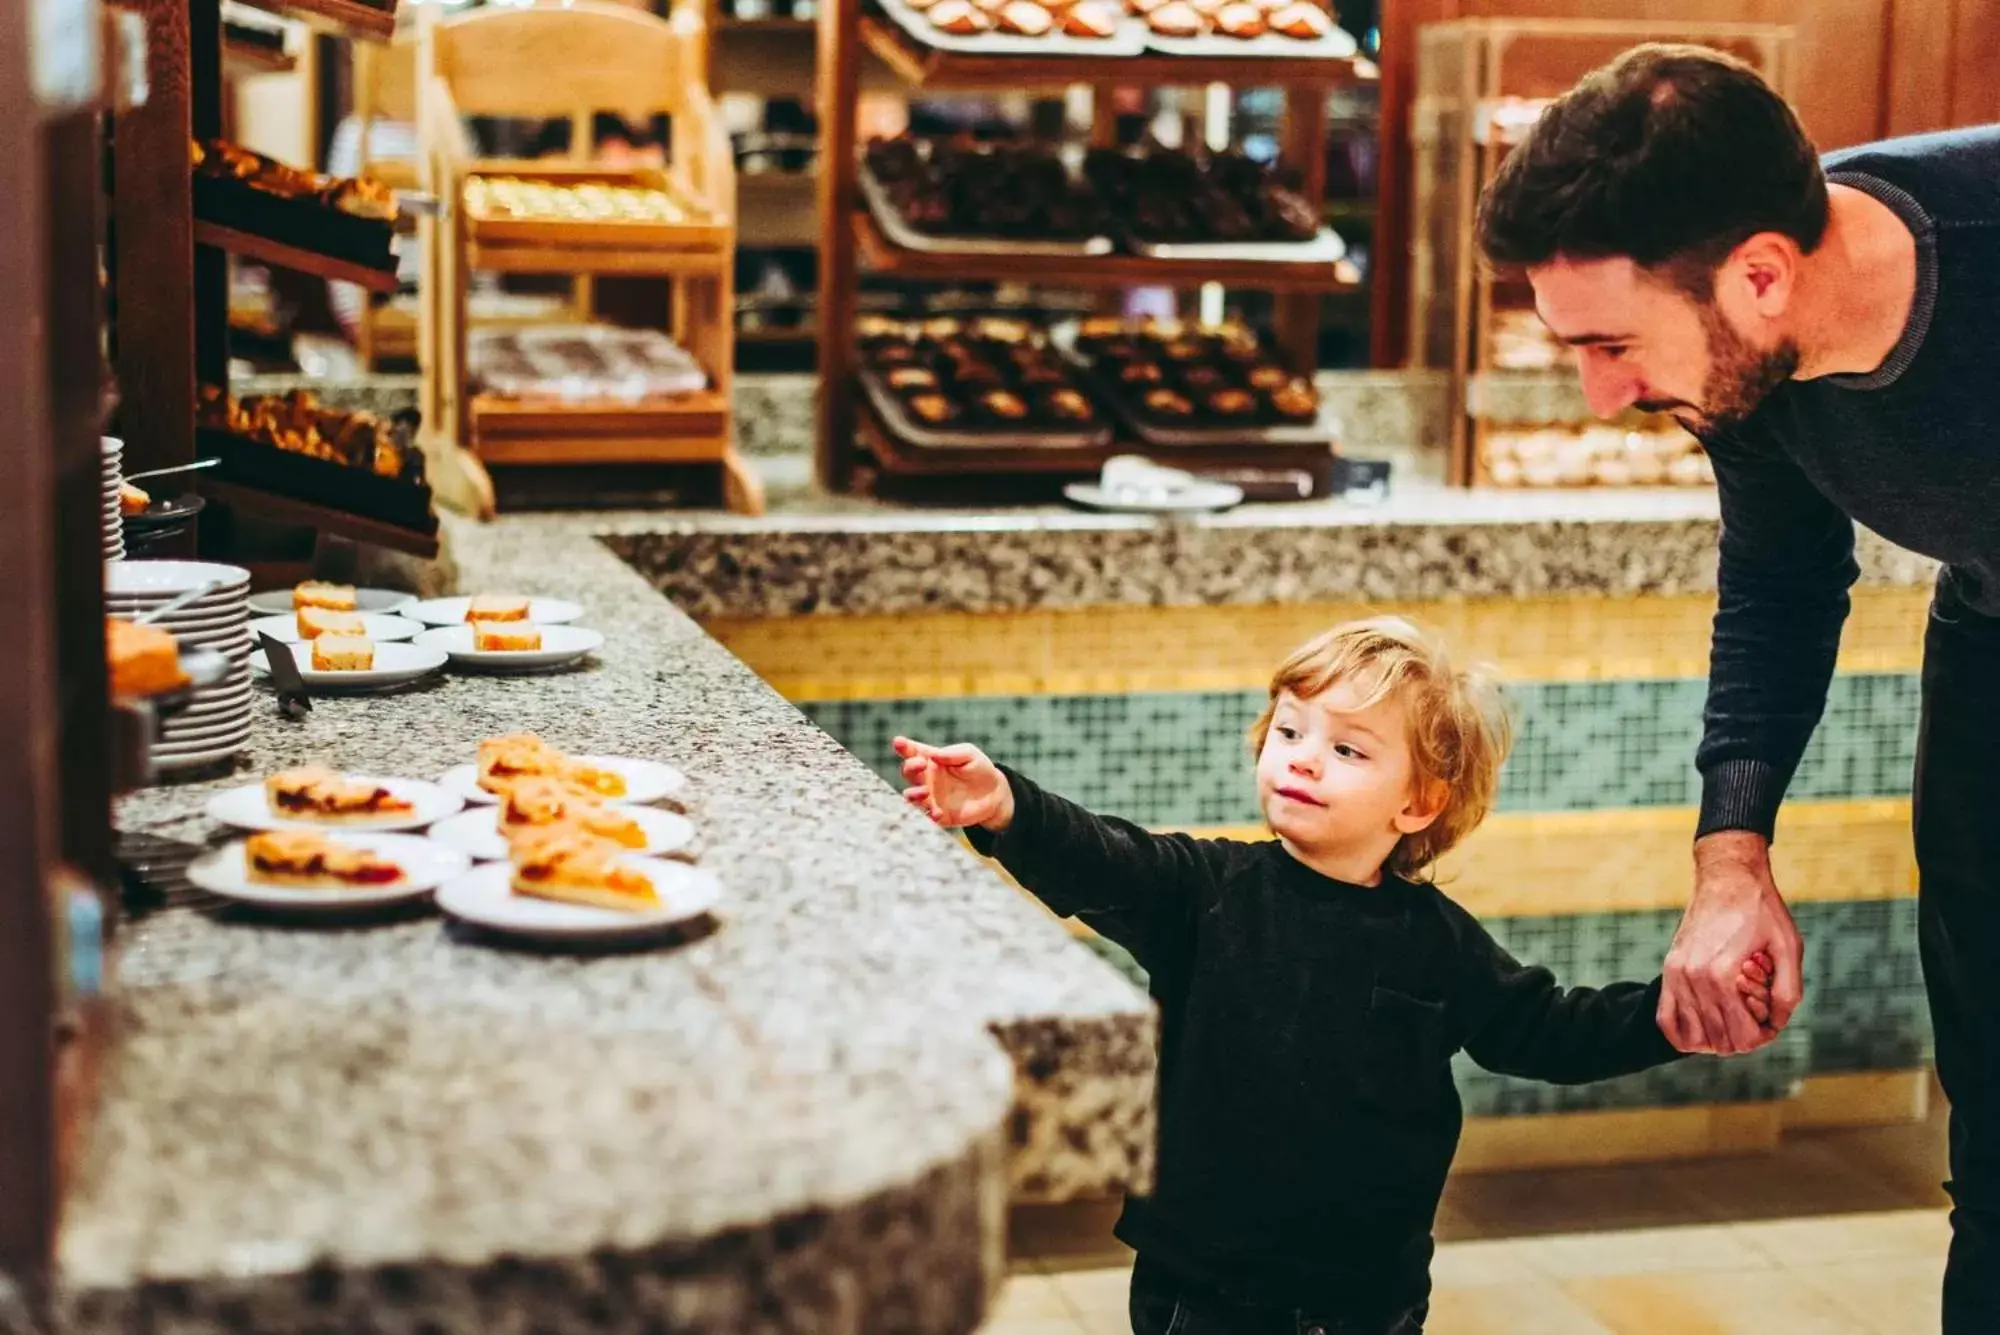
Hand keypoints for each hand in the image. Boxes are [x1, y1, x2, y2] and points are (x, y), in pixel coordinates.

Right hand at [893, 737, 1015, 831]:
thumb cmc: (979, 768)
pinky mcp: (938, 814)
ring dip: (914, 794)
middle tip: (921, 764)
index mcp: (932, 760)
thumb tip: (932, 755)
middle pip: (908, 773)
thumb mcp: (969, 755)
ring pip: (911, 796)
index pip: (914, 752)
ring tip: (925, 792)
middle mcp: (927, 778)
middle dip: (909, 768)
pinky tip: (938, 812)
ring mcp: (931, 797)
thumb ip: (950, 754)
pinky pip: (927, 816)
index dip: (904, 747)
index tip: (898, 742)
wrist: (995, 794)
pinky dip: (929, 815)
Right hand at [1659, 832, 1802, 1053]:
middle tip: (1758, 1020)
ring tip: (1735, 1021)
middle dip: (1743, 1038)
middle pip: (1719, 1040)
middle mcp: (1693, 978)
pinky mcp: (1669, 968)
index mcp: (1721, 975)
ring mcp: (1676, 973)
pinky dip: (1683, 1034)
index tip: (1772, 1022)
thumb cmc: (1762, 911)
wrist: (1727, 878)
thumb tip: (1776, 1022)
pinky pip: (1665, 1018)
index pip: (1742, 1036)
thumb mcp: (1789, 948)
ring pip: (1692, 1035)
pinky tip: (1702, 1032)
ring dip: (1717, 1038)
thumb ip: (1787, 992)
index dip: (1763, 1037)